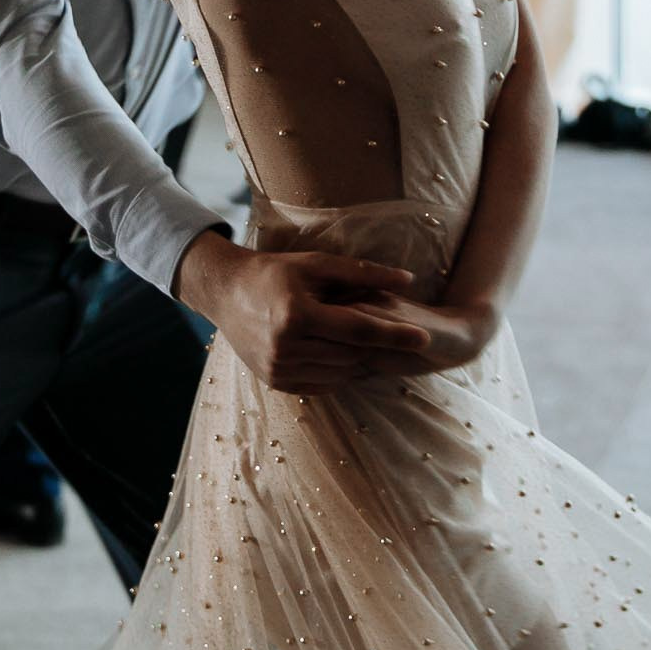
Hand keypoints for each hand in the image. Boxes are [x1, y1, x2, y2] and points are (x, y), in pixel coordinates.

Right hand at [174, 233, 430, 394]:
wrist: (225, 294)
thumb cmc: (274, 272)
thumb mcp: (316, 264)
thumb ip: (363, 274)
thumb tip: (408, 280)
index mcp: (296, 315)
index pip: (358, 330)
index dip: (394, 335)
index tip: (425, 337)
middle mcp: (285, 347)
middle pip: (351, 354)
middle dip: (378, 347)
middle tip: (402, 337)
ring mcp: (278, 369)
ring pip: (339, 373)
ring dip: (361, 361)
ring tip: (374, 346)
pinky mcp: (275, 382)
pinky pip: (322, 384)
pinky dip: (340, 372)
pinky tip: (348, 357)